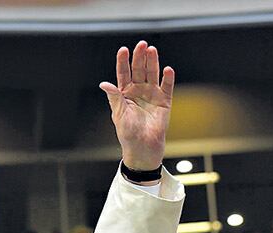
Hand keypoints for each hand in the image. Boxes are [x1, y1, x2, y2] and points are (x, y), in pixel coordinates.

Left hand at [100, 41, 174, 170]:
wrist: (142, 147)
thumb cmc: (128, 133)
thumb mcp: (119, 114)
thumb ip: (114, 97)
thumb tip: (104, 83)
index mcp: (124, 94)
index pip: (123, 74)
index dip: (123, 62)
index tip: (123, 50)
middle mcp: (138, 91)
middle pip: (139, 70)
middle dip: (139, 57)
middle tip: (141, 45)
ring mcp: (152, 94)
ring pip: (152, 74)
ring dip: (152, 62)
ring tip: (152, 50)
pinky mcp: (164, 101)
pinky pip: (167, 87)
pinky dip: (168, 78)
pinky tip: (167, 69)